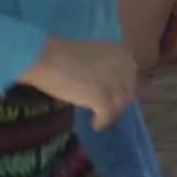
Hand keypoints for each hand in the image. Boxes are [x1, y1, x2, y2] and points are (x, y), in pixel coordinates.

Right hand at [19, 37, 137, 130]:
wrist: (45, 57)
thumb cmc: (60, 53)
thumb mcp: (92, 54)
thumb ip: (104, 65)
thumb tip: (106, 82)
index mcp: (121, 52)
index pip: (130, 74)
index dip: (122, 86)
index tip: (114, 93)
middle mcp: (124, 66)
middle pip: (127, 90)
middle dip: (118, 101)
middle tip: (107, 108)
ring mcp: (114, 83)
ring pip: (119, 104)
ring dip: (111, 112)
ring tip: (100, 117)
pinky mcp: (102, 98)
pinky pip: (107, 115)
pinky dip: (102, 122)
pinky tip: (95, 125)